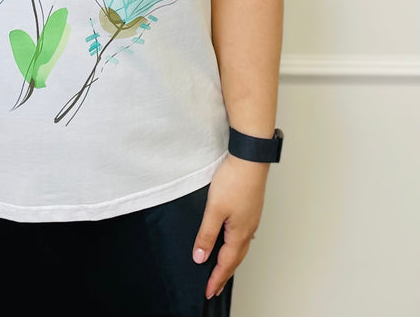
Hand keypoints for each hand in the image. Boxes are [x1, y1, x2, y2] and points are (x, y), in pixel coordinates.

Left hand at [192, 155, 268, 297]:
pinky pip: (243, 235)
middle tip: (214, 287)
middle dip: (224, 274)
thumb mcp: (214, 209)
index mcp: (239, 233)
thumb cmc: (234, 181)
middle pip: (236, 259)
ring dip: (231, 261)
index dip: (216, 278)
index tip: (208, 292)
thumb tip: (200, 257)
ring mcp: (251, 219)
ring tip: (222, 269)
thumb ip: (206, 234)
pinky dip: (235, 246)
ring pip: (241, 247)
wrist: (250, 159)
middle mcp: (248, 229)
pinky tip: (232, 241)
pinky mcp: (251, 209)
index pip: (226, 263)